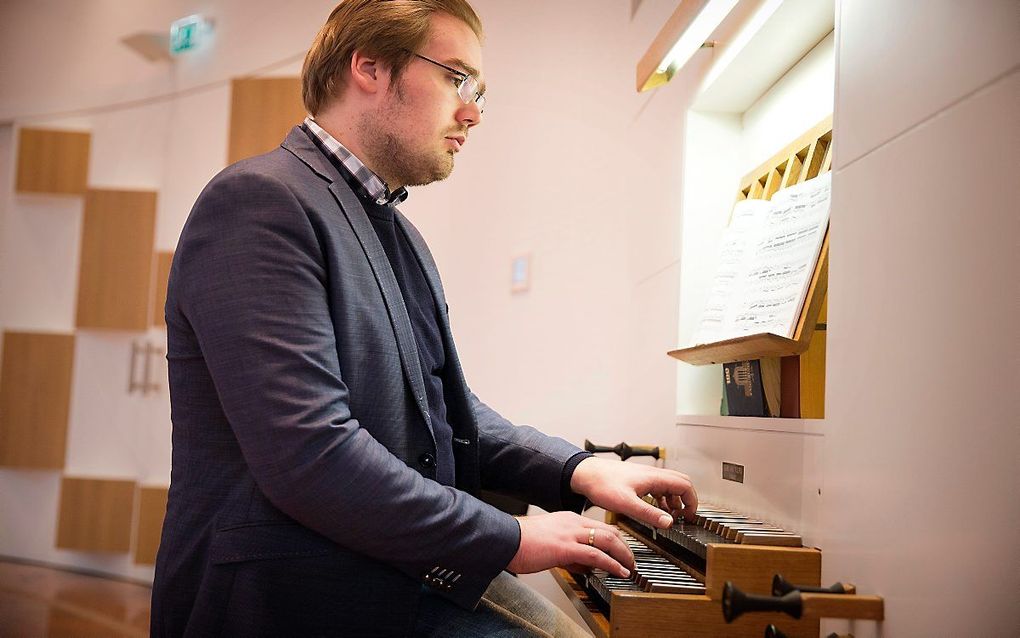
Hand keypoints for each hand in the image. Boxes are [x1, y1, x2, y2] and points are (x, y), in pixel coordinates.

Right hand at [507, 511, 633, 577]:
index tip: (624, 549)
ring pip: (608, 539)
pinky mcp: (565, 548)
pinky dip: (612, 563)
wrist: (504, 540)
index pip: (600, 526)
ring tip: (630, 567)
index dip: (617, 538)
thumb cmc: (521, 543)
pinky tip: (619, 571)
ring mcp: (570, 534)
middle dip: (626, 546)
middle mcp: (572, 523)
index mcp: (568, 520)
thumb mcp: (550, 545)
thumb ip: (569, 554)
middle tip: (632, 559)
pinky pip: (596, 554)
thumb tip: (584, 566)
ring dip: (624, 555)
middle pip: (610, 530)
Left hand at [570, 457, 697, 528]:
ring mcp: (645, 475)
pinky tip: (654, 509)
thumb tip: (669, 522)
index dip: (692, 501)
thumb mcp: (627, 504)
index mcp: (654, 478)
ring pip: (669, 484)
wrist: (585, 474)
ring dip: (674, 499)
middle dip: (686, 499)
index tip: (689, 516)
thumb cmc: (602, 485)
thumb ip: (649, 513)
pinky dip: (662, 498)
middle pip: (680, 482)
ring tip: (669, 516)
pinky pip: (658, 486)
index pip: (685, 485)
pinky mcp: (637, 479)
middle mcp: (652, 474)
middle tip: (684, 516)